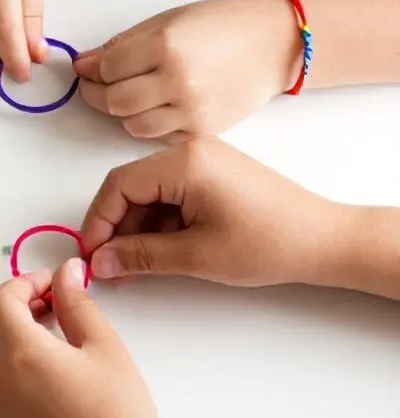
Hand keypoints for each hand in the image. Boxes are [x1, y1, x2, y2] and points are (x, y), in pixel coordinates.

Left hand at [0, 262, 168, 417]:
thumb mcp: (106, 350)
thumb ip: (77, 304)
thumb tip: (64, 271)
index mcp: (20, 353)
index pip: (0, 300)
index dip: (24, 284)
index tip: (52, 286)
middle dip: (11, 312)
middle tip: (50, 313)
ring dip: (6, 345)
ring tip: (50, 350)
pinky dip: (6, 378)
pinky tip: (44, 388)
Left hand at [74, 0, 300, 140]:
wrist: (274, 44)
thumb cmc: (221, 25)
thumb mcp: (168, 21)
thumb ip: (123, 44)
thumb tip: (84, 62)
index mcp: (166, 46)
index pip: (107, 68)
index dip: (91, 69)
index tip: (86, 68)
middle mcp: (178, 80)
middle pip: (115, 101)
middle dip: (96, 94)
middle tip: (94, 85)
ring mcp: (193, 110)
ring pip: (133, 124)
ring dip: (122, 112)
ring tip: (127, 94)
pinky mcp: (204, 130)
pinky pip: (159, 136)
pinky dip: (150, 123)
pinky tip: (156, 105)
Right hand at [81, 138, 338, 285]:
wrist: (325, 241)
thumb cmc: (267, 244)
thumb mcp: (196, 255)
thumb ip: (141, 256)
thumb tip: (98, 263)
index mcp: (184, 161)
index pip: (119, 185)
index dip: (99, 222)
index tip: (92, 256)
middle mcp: (189, 151)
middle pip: (131, 186)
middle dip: (117, 227)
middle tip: (111, 267)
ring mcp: (202, 160)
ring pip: (149, 192)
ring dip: (137, 228)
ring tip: (136, 267)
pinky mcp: (212, 173)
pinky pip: (170, 193)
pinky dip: (159, 222)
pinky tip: (160, 251)